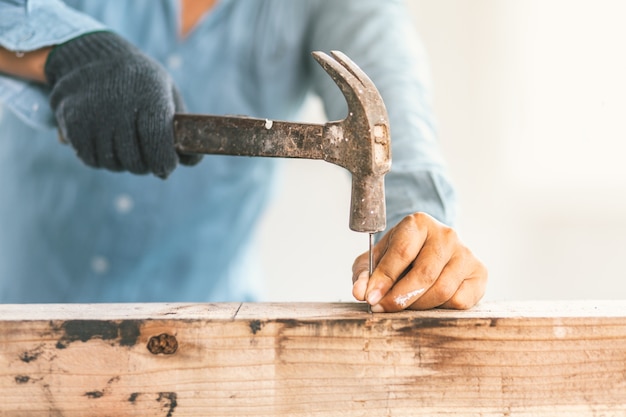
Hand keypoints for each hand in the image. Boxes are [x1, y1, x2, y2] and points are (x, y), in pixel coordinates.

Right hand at [45, 31, 200, 177]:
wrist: (90, 56)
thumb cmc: (140, 81)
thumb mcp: (166, 91)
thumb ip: (181, 127)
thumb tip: (191, 162)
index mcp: (149, 98)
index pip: (158, 145)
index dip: (165, 163)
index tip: (167, 166)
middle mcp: (119, 107)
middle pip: (136, 162)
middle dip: (146, 165)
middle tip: (146, 155)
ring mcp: (93, 116)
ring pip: (113, 164)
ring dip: (122, 162)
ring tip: (125, 145)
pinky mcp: (73, 123)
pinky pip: (90, 159)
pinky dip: (100, 158)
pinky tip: (106, 143)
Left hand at [352, 212, 486, 310]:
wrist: (429, 255)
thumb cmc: (399, 258)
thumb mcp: (376, 260)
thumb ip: (364, 275)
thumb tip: (361, 292)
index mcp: (418, 223)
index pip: (402, 252)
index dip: (384, 278)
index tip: (370, 298)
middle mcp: (446, 234)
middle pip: (424, 274)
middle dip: (400, 297)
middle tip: (382, 309)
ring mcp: (466, 253)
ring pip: (442, 290)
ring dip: (418, 306)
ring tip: (404, 308)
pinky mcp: (480, 273)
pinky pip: (459, 301)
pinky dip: (440, 309)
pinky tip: (429, 304)